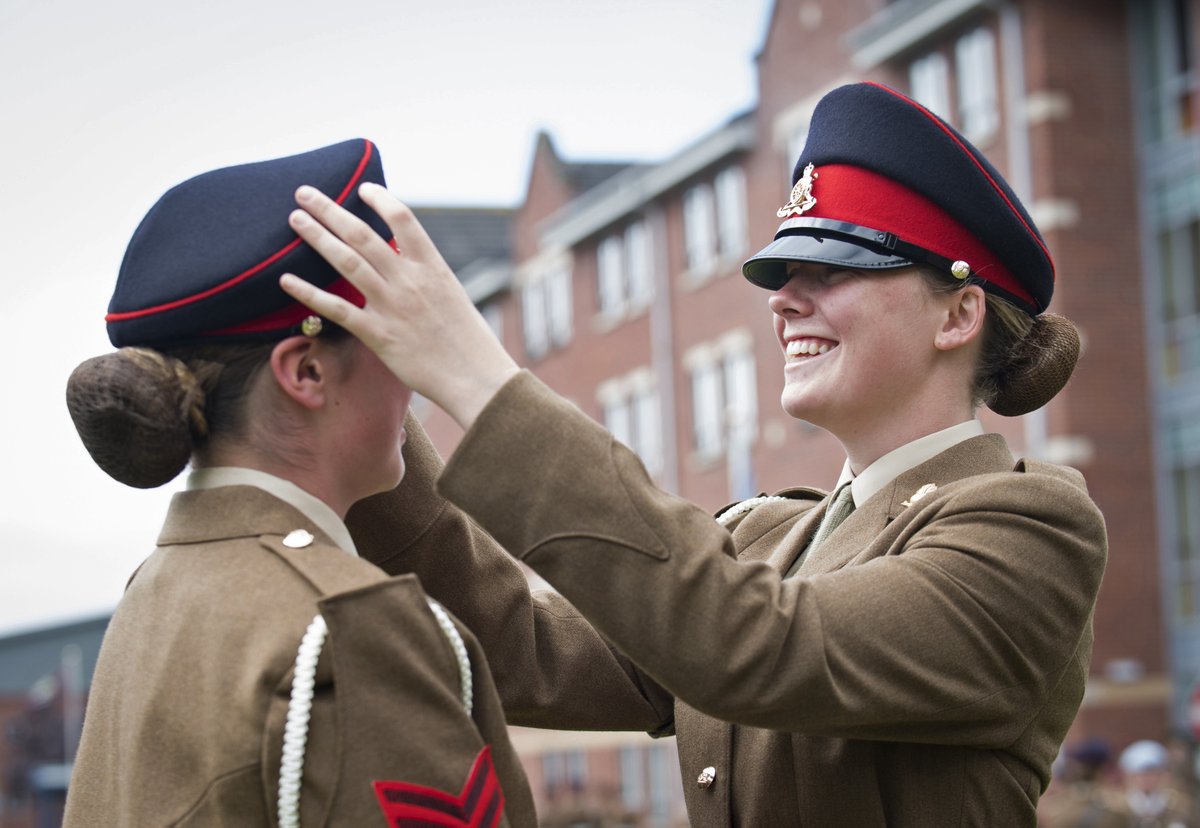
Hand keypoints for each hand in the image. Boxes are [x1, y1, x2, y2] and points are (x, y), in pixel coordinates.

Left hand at [279, 183, 518, 428]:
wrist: (476, 376)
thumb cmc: (468, 339)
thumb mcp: (450, 294)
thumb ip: (423, 274)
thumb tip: (399, 258)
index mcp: (432, 266)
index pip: (402, 218)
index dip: (379, 199)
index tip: (361, 187)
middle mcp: (409, 280)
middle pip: (362, 234)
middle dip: (330, 210)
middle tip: (304, 194)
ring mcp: (392, 306)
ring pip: (347, 262)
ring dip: (317, 237)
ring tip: (295, 219)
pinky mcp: (379, 335)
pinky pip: (337, 309)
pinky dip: (309, 293)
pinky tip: (286, 280)